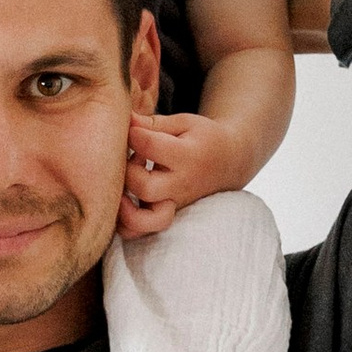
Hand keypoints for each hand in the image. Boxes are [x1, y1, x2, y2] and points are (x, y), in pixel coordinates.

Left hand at [117, 107, 245, 237]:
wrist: (228, 163)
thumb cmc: (201, 138)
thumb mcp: (184, 123)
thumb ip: (153, 124)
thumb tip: (126, 120)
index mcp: (187, 156)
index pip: (150, 146)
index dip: (134, 134)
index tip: (134, 130)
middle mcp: (181, 185)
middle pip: (145, 187)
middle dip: (129, 170)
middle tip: (134, 159)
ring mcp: (174, 205)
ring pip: (145, 221)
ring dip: (125, 206)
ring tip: (125, 188)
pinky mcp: (166, 216)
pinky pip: (141, 230)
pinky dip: (126, 222)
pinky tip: (123, 201)